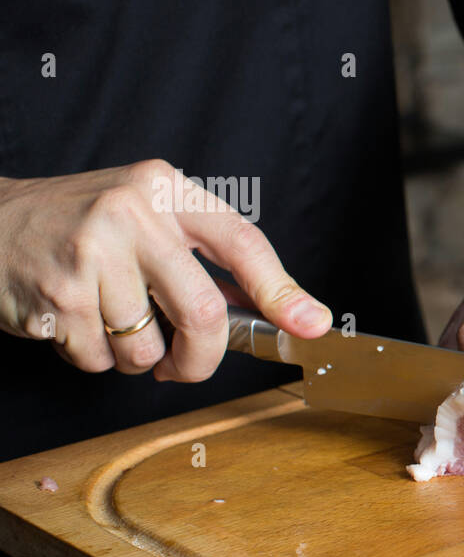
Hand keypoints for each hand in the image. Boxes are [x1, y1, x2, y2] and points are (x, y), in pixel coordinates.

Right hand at [0, 160, 331, 380]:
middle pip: (202, 312)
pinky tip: (76, 322)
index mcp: (166, 189)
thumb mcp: (147, 218)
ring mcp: (90, 252)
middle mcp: (131, 212)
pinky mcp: (57, 293)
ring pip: (148, 346)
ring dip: (136, 357)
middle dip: (201, 358)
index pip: (242, 243)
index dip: (282, 291)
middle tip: (185, 368)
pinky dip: (94, 358)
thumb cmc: (80, 227)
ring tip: (109, 323)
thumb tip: (278, 311)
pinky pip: (100, 359)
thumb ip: (203, 258)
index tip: (312, 324)